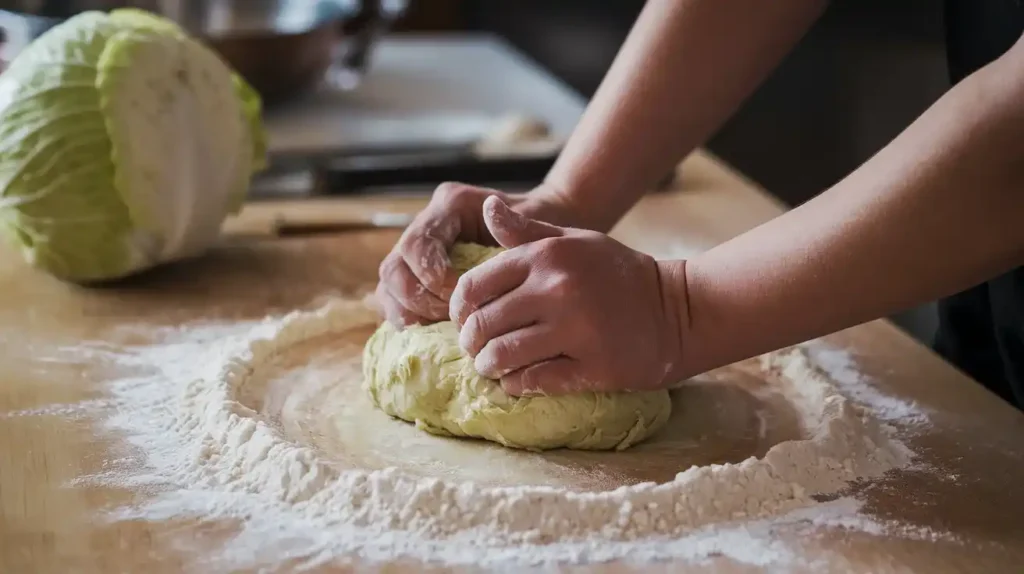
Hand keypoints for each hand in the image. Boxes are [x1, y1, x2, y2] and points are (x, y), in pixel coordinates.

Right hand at [375, 182, 576, 327]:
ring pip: (389, 286)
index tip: (458, 296)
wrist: (547, 240)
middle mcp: (428, 224)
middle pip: (394, 267)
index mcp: (451, 205)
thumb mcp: (537, 228)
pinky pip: (396, 300)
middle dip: (417, 299)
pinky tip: (432, 334)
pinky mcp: (417, 276)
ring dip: (409, 312)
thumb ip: (516, 224)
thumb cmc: (545, 231)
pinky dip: (410, 319)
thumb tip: (492, 212)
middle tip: (449, 318)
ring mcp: (418, 252)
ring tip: (440, 329)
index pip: (418, 243)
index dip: (430, 275)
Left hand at [450, 196, 687, 395]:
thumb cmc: (617, 273)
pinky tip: (517, 381)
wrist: (678, 309)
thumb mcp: (573, 240)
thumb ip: (525, 231)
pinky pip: (535, 380)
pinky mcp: (592, 365)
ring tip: (492, 368)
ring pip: (503, 355)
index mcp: (546, 256)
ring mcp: (575, 329)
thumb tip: (487, 207)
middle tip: (476, 350)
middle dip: (471, 343)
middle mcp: (557, 289)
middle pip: (484, 324)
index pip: (474, 285)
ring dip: (489, 366)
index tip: (465, 320)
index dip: (460, 308)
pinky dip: (516, 384)